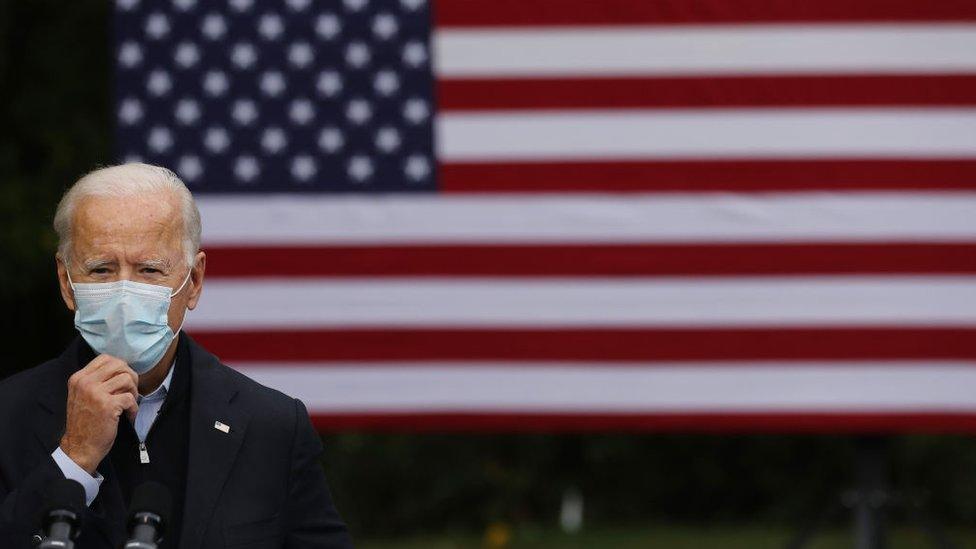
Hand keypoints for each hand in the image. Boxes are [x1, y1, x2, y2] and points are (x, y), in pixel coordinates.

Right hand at [59, 355, 138, 474]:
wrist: (80, 446)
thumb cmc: (85, 422)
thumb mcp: (82, 395)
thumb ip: (96, 380)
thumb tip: (121, 368)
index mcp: (78, 378)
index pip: (105, 358)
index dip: (120, 367)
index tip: (123, 380)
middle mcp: (85, 383)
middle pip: (119, 365)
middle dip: (130, 376)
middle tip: (130, 391)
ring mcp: (95, 393)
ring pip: (127, 378)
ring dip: (133, 391)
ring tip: (129, 403)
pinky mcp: (107, 405)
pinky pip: (130, 398)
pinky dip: (134, 408)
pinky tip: (129, 415)